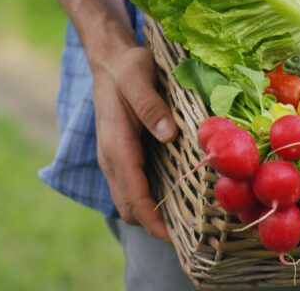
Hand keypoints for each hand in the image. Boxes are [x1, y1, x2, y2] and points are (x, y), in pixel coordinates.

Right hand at [92, 46, 177, 240]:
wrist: (109, 59)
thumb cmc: (126, 67)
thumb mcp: (138, 77)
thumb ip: (150, 105)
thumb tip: (168, 135)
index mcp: (116, 145)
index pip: (133, 195)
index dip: (153, 221)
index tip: (174, 239)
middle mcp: (111, 158)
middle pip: (129, 207)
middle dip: (154, 226)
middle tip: (190, 235)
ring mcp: (114, 158)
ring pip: (129, 200)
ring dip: (151, 215)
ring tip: (186, 223)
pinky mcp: (121, 155)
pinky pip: (132, 186)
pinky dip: (149, 199)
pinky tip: (175, 196)